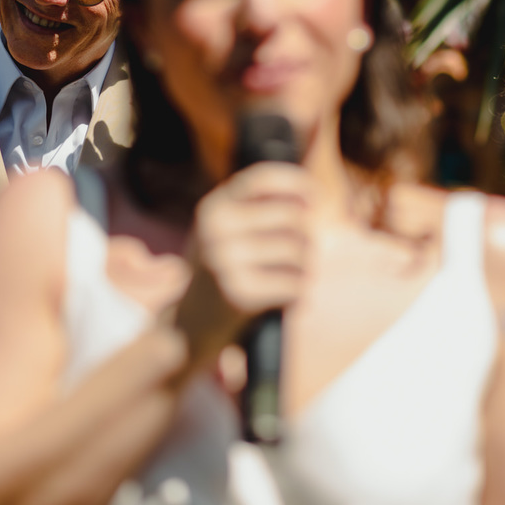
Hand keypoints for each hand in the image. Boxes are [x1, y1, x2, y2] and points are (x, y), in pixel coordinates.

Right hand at [174, 163, 309, 370]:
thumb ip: (255, 207)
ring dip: (307, 267)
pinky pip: (295, 284)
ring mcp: (225, 261)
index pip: (262, 179)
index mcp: (213, 207)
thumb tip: (309, 191)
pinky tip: (291, 300)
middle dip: (307, 237)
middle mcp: (216, 229)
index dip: (296, 182)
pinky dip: (301, 293)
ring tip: (295, 278)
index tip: (316, 195)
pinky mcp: (240, 294)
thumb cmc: (221, 269)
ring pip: (298, 251)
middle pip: (293, 217)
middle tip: (303, 254)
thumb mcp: (224, 230)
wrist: (189, 324)